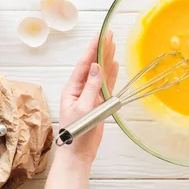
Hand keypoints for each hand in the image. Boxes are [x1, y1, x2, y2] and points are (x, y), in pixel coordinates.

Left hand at [57, 31, 118, 164]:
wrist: (78, 154)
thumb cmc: (75, 133)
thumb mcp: (82, 108)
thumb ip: (91, 87)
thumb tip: (96, 66)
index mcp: (73, 88)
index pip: (84, 65)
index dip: (92, 49)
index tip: (99, 35)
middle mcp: (81, 89)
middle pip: (93, 65)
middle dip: (100, 49)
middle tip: (108, 33)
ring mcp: (91, 95)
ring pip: (101, 73)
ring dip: (107, 58)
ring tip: (113, 43)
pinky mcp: (99, 103)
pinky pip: (106, 85)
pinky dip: (111, 74)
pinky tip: (115, 63)